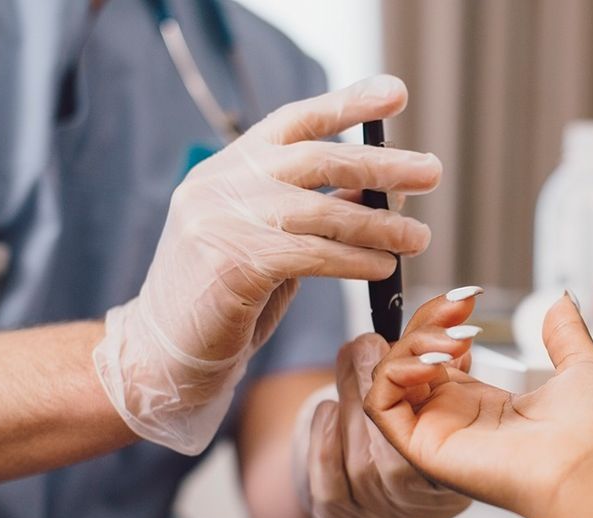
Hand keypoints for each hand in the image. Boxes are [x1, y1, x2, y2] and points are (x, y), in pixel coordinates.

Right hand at [93, 76, 440, 454]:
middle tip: (431, 171)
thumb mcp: (268, 239)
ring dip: (379, 225)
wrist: (162, 350)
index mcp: (229, 168)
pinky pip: (311, 255)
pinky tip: (383, 269)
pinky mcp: (230, 263)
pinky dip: (354, 261)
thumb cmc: (224, 296)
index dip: (348, 103)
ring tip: (419, 237)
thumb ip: (311, 210)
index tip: (396, 92)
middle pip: (317, 158)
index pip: (295, 120)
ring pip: (321, 210)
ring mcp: (220, 220)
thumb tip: (379, 193)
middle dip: (381, 164)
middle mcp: (221, 183)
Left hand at [293, 324, 476, 517]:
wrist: (384, 482)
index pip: (437, 438)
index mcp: (459, 476)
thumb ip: (444, 354)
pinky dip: (324, 436)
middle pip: (389, 446)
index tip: (414, 348)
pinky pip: (326, 477)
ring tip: (352, 363)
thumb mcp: (443, 387)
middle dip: (375, 382)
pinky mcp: (338, 516)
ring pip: (357, 458)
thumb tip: (454, 308)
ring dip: (348, 398)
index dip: (421, 388)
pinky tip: (330, 410)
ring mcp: (378, 517)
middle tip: (368, 342)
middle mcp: (420, 506)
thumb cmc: (422, 422)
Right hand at [363, 291, 592, 517]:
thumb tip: (560, 302)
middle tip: (460, 308)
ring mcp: (437, 433)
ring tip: (455, 339)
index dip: (442, 319)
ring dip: (412, 344)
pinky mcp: (424, 448)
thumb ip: (564, 334)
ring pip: (391, 377)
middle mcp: (454, 418)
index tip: (469, 296)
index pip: (436, 354)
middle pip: (410, 358)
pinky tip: (433, 361)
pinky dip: (395, 372)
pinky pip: (382, 405)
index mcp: (484, 404)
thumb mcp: (581, 367)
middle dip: (428, 321)